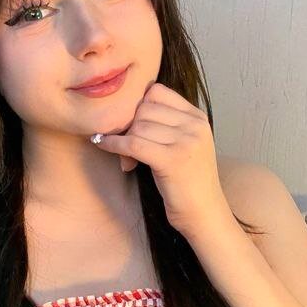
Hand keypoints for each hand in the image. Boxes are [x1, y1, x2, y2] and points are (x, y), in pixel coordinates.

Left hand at [89, 81, 228, 236]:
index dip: (138, 107)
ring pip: (138, 126)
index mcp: (197, 117)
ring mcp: (186, 142)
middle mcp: (194, 125)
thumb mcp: (183, 145)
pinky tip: (102, 145)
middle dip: (130, 126)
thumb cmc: (188, 183)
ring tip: (128, 161)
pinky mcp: (173, 160)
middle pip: (144, 108)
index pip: (157, 92)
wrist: (204, 214)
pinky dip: (114, 144)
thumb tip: (124, 112)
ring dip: (124, 142)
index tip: (133, 127)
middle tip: (128, 149)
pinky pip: (133, 144)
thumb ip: (165, 125)